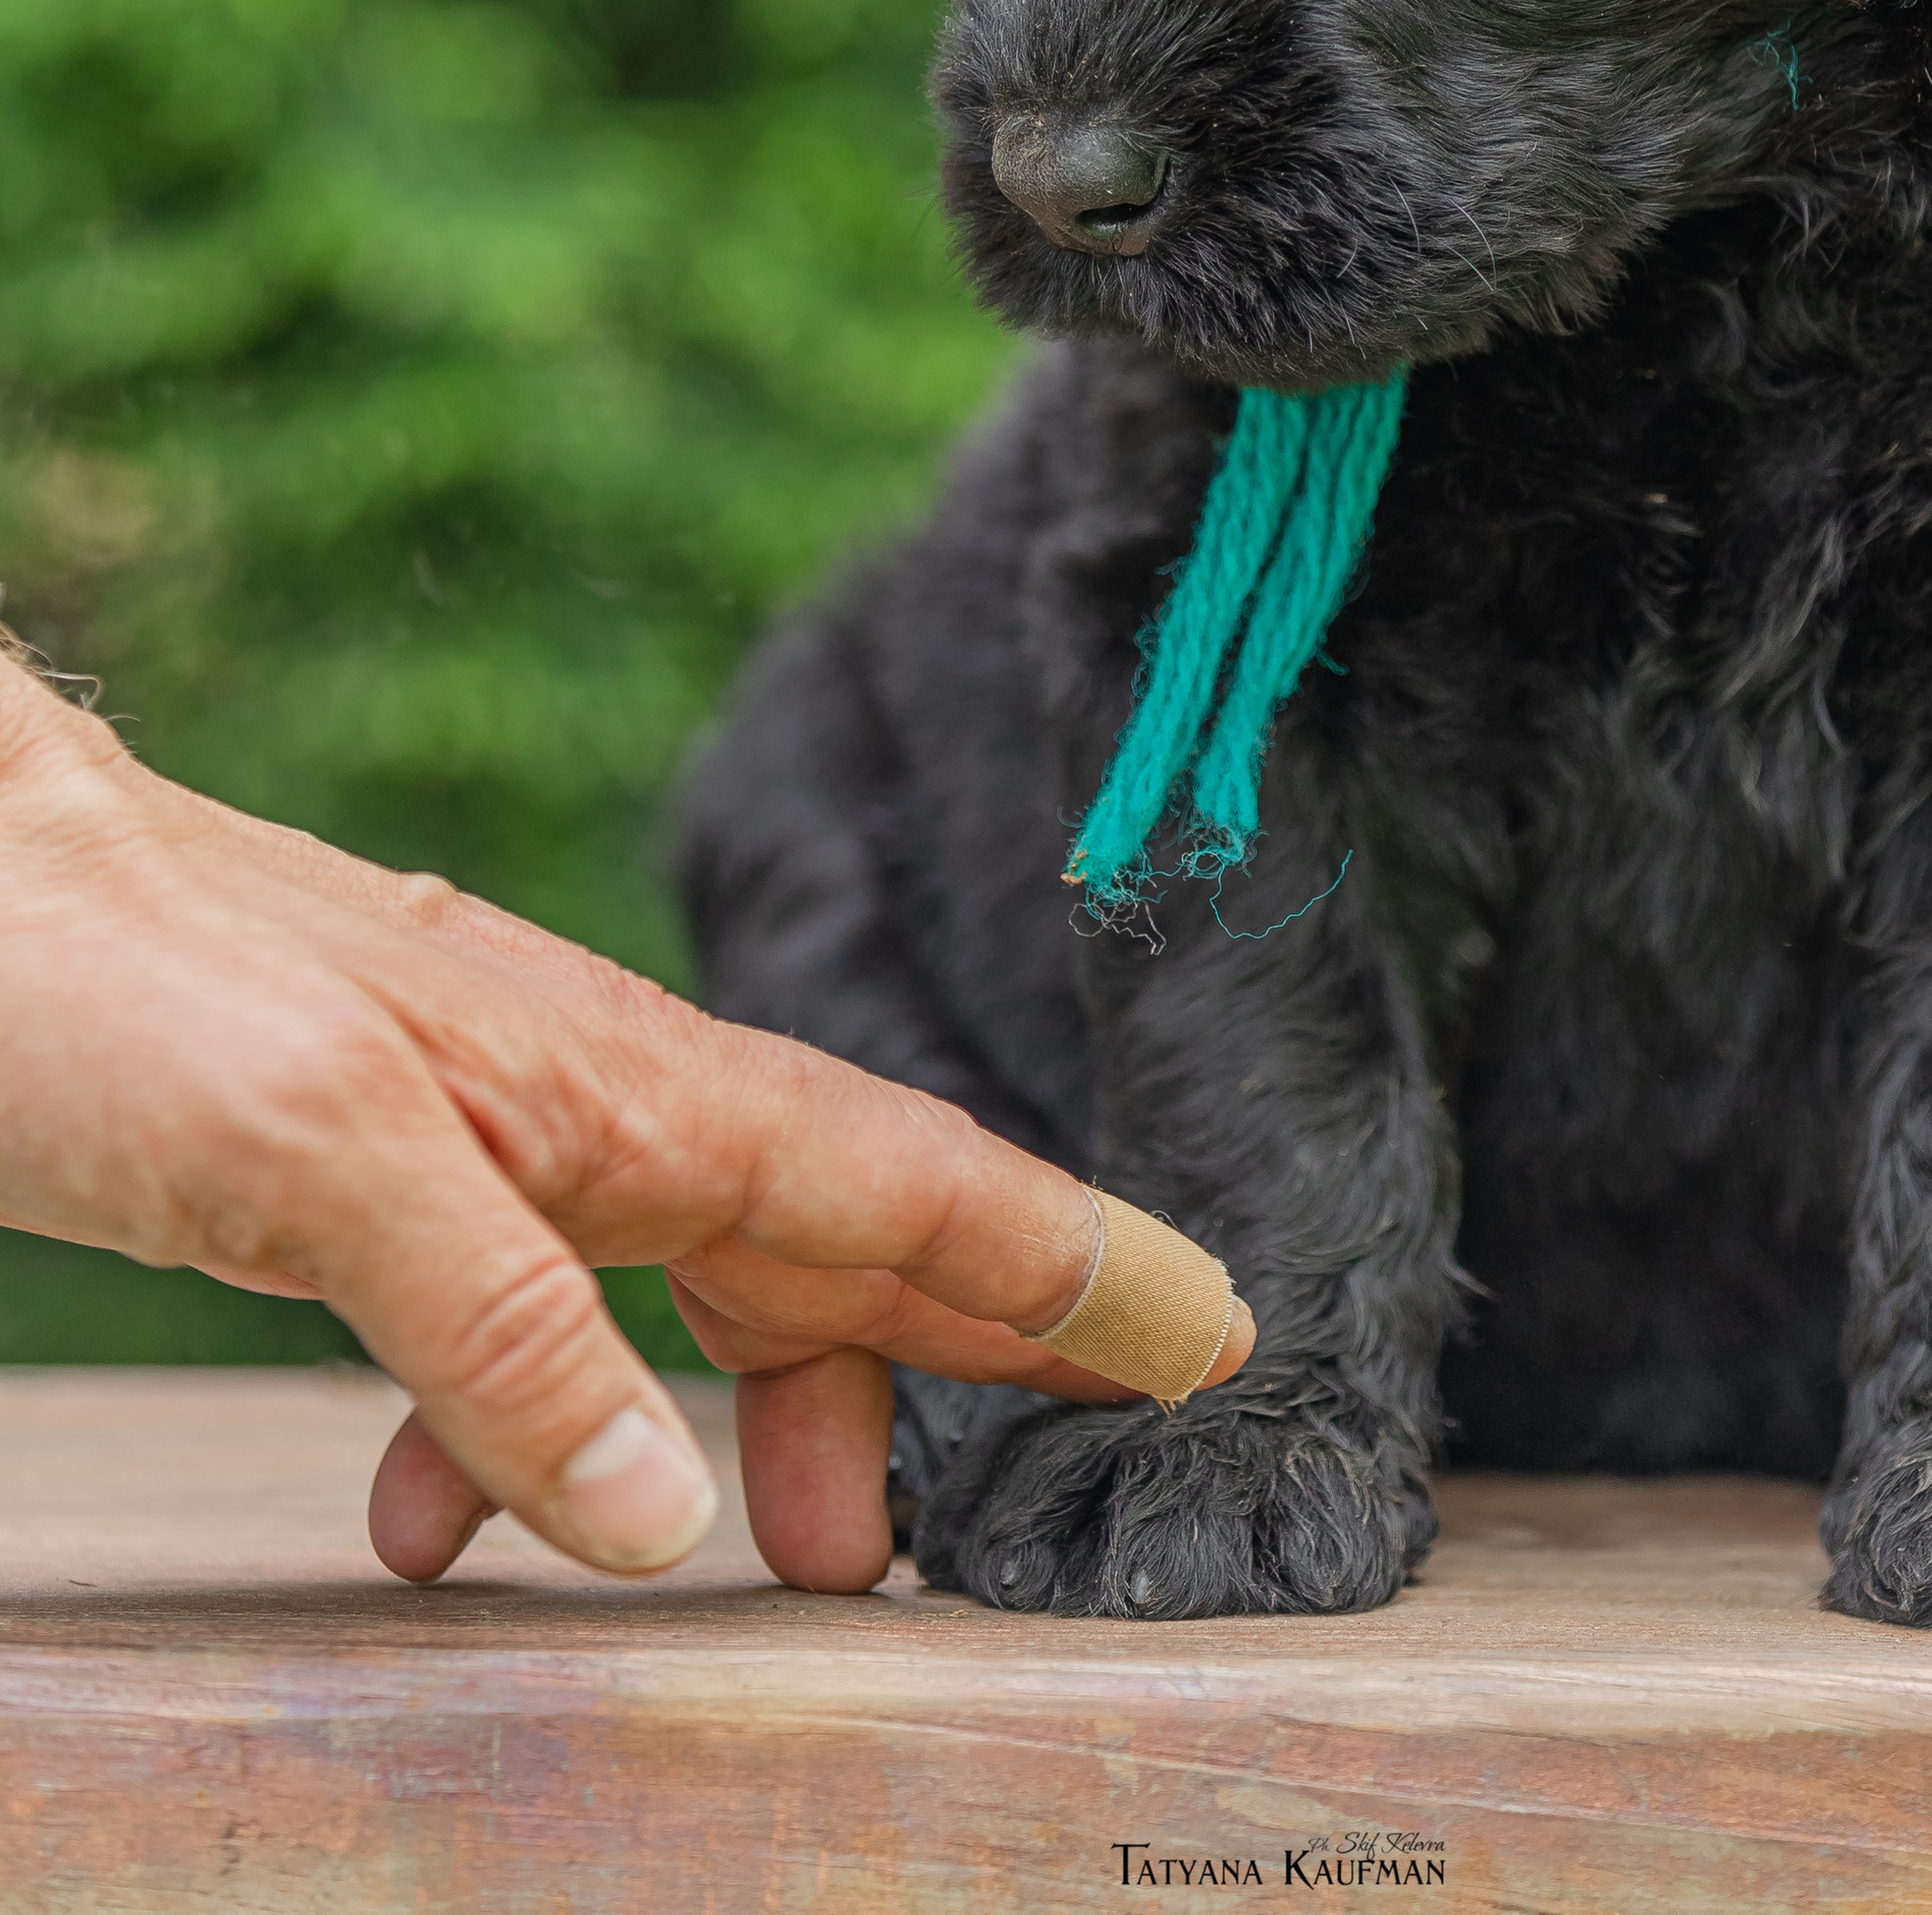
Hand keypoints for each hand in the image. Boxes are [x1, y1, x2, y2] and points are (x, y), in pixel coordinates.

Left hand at [0, 660, 1208, 1589]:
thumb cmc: (117, 977)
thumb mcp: (317, 1167)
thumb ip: (508, 1342)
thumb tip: (680, 1526)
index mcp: (613, 1084)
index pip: (899, 1178)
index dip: (1064, 1263)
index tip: (1214, 1328)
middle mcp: (573, 1097)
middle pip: (829, 1236)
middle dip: (959, 1354)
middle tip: (1067, 1478)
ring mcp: (473, 1124)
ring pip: (685, 1276)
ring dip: (753, 1411)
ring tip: (779, 1555)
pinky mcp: (364, 1167)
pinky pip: (513, 1311)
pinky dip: (522, 1428)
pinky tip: (442, 1513)